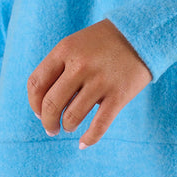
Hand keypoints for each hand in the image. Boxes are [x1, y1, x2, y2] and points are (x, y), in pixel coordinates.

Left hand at [27, 18, 151, 149]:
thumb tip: (44, 108)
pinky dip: (89, 139)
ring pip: (72, 117)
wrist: (143, 33)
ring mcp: (100, 80)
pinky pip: (98, 126)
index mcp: (65, 49)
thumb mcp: (76, 44)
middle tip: (52, 128)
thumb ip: (59, 68)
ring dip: (68, 126)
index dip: (34, 103)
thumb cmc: (104, 42)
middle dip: (48, 122)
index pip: (36, 84)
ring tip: (70, 126)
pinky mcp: (119, 94)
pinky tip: (83, 143)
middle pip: (51, 105)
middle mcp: (80, 64)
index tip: (39, 112)